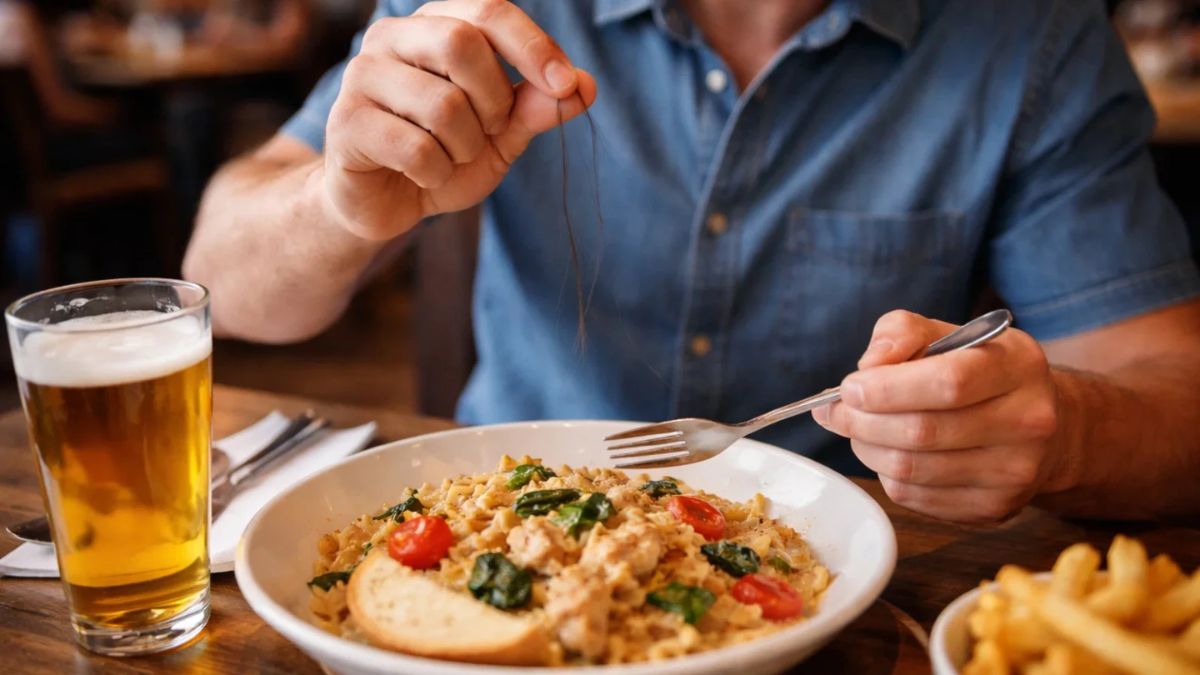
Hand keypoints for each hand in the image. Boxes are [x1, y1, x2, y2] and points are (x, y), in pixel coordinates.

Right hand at [321, 0, 596, 239]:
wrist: (385, 202)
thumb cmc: (444, 155)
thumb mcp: (503, 134)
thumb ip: (538, 108)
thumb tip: (584, 87)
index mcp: (434, 25)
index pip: (489, 11)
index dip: (533, 46)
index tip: (565, 84)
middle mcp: (391, 38)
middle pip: (461, 44)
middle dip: (494, 99)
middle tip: (492, 130)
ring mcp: (361, 77)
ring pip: (443, 104)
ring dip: (466, 146)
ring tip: (452, 156)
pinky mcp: (345, 124)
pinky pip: (416, 148)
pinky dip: (437, 172)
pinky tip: (425, 174)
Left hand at [811, 310, 1068, 522]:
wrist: (1046, 428)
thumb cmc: (979, 373)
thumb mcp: (949, 334)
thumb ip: (902, 332)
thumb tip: (868, 366)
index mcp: (1019, 366)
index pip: (947, 383)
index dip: (887, 389)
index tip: (849, 388)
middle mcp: (1028, 421)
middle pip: (922, 432)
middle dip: (862, 421)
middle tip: (834, 411)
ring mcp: (1013, 473)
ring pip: (910, 469)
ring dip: (867, 448)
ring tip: (858, 429)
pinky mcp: (993, 509)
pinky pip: (913, 497)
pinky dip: (885, 474)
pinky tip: (887, 453)